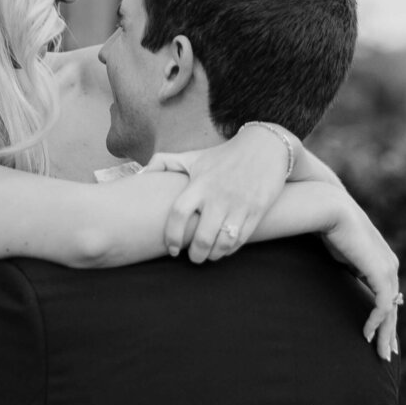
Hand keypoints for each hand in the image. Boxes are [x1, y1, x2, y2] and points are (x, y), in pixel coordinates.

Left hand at [143, 124, 290, 262]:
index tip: (171, 249)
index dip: (171, 236)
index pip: (178, 214)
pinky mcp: (257, 211)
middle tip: (193, 257)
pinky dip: (230, 249)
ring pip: (223, 243)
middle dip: (196, 254)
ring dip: (214, 255)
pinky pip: (241, 240)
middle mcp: (218, 196)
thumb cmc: (223, 156)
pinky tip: (224, 248)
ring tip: (209, 255)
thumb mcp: (193, 156)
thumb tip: (141, 175)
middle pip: (202, 237)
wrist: (264, 147)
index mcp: (199, 184)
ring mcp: (238, 205)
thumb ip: (164, 162)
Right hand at [320, 196, 400, 362]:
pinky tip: (366, 334)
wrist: (331, 210)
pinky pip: (382, 306)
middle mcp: (390, 266)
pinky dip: (376, 322)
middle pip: (393, 307)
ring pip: (390, 310)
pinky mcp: (381, 273)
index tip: (378, 338)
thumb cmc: (330, 229)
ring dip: (384, 334)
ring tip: (377, 353)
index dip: (385, 319)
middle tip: (385, 355)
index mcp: (382, 261)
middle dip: (389, 332)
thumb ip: (351, 269)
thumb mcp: (343, 255)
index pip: (388, 297)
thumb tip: (347, 278)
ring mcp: (388, 269)